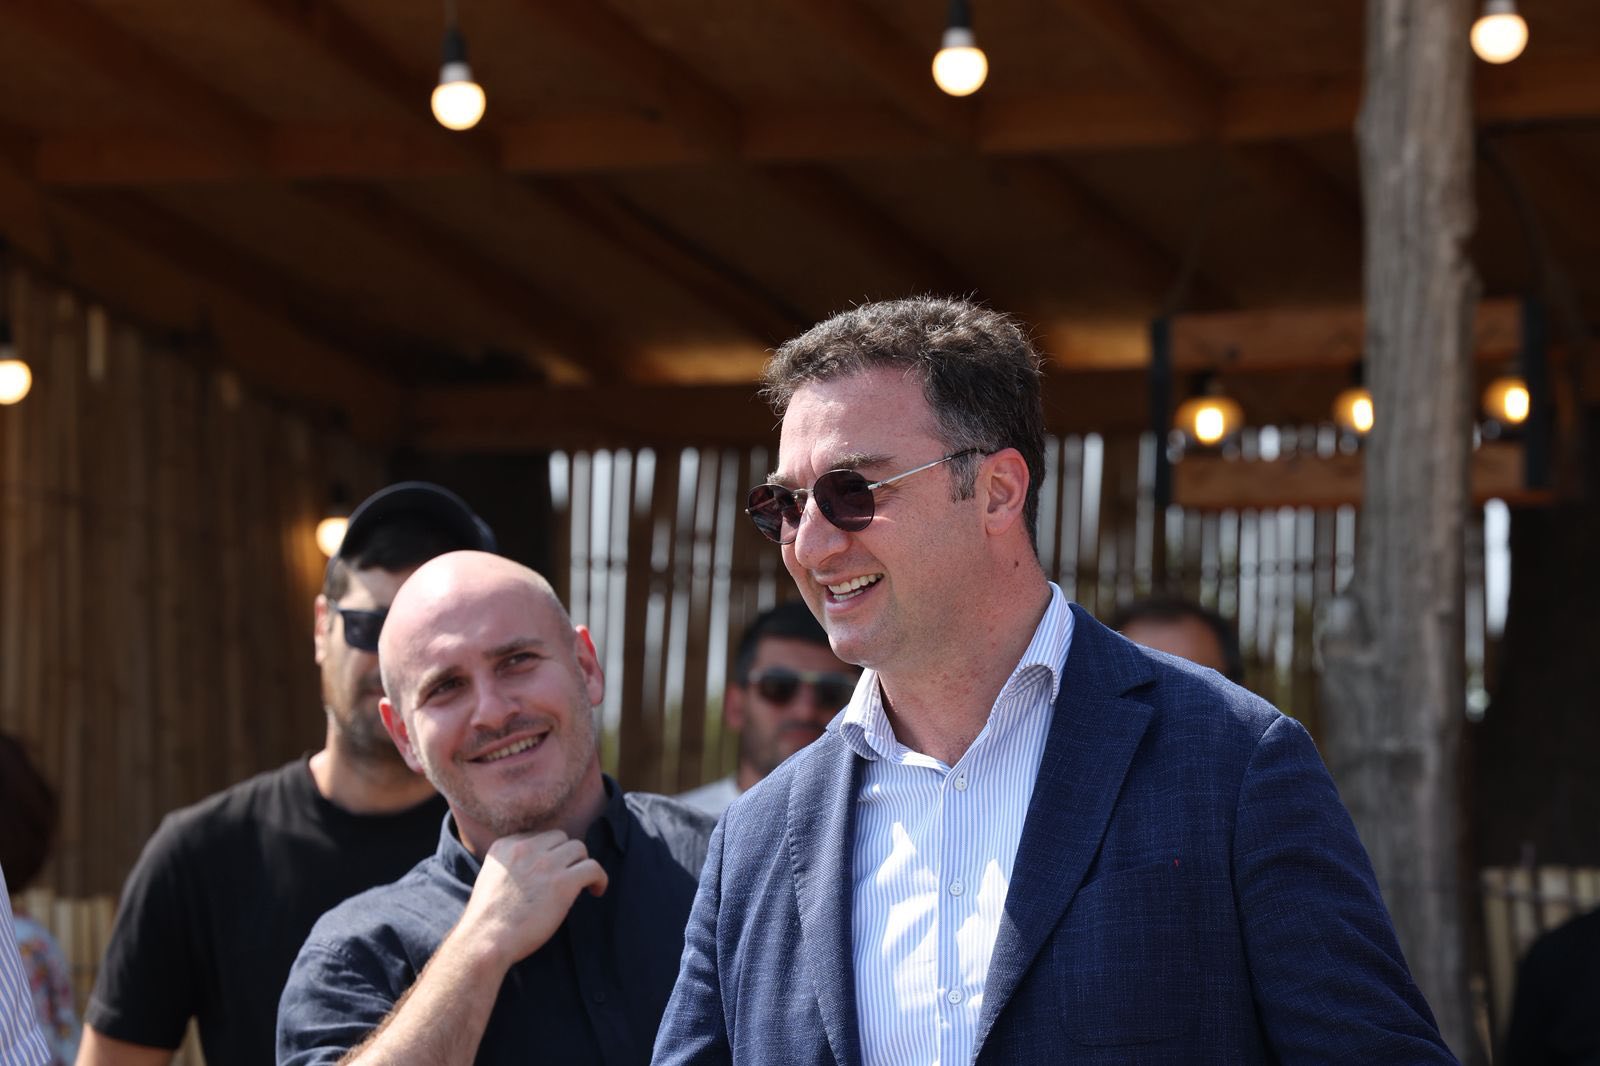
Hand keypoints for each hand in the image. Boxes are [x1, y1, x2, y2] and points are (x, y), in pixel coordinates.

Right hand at [455, 830, 608, 970]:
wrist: (487, 939)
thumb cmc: (488, 920)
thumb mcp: (491, 878)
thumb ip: (510, 866)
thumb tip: (536, 872)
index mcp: (505, 846)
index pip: (537, 836)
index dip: (547, 853)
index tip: (549, 871)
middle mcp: (526, 848)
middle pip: (560, 837)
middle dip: (565, 855)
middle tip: (567, 875)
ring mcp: (545, 863)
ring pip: (578, 848)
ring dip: (581, 864)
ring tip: (582, 883)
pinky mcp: (563, 882)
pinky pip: (593, 868)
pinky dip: (599, 878)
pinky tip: (596, 890)